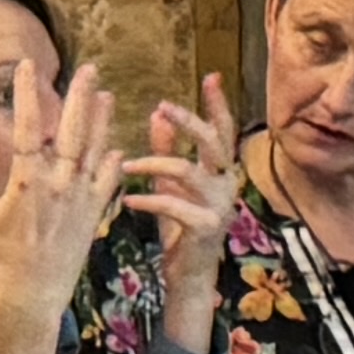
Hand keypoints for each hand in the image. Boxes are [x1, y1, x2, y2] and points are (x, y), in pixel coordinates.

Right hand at [0, 44, 130, 341]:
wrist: (33, 290)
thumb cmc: (2, 253)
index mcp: (26, 180)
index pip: (25, 127)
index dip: (27, 95)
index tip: (28, 67)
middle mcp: (56, 183)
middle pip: (70, 131)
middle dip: (79, 98)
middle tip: (87, 69)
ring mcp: (79, 197)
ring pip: (94, 150)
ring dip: (101, 121)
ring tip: (105, 94)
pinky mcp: (94, 212)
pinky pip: (108, 181)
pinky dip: (113, 162)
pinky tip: (116, 146)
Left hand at [130, 79, 242, 353]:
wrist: (189, 278)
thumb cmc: (181, 229)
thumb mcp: (172, 185)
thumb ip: (167, 151)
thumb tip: (156, 113)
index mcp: (221, 172)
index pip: (223, 131)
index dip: (218, 104)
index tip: (212, 76)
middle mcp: (227, 185)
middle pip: (213, 142)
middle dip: (189, 120)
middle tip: (162, 105)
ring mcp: (220, 206)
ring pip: (188, 170)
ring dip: (153, 162)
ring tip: (126, 166)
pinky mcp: (206, 227)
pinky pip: (174, 204)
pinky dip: (149, 200)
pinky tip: (129, 201)